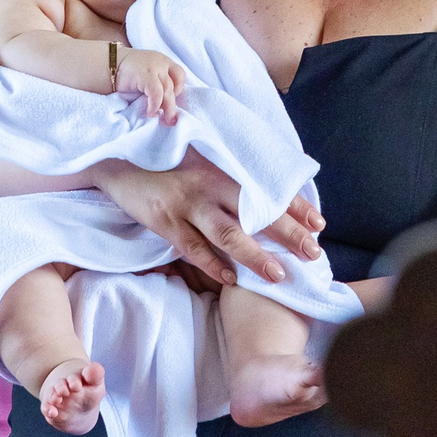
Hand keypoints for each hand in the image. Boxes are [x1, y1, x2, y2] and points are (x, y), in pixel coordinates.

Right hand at [93, 157, 323, 292]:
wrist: (118, 156)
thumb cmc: (164, 160)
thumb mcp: (200, 160)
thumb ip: (227, 176)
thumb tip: (261, 196)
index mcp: (222, 170)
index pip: (266, 190)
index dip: (295, 207)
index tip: (319, 224)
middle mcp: (209, 186)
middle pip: (255, 213)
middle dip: (287, 234)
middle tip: (313, 253)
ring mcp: (187, 205)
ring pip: (227, 234)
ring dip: (254, 256)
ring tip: (278, 275)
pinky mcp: (164, 220)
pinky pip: (192, 248)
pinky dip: (213, 265)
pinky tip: (231, 280)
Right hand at [115, 49, 187, 121]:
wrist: (109, 64)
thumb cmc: (127, 73)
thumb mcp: (147, 75)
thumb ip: (158, 84)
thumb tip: (166, 106)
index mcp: (164, 62)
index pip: (180, 76)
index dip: (178, 90)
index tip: (171, 102)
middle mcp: (162, 63)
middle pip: (174, 86)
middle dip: (173, 105)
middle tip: (172, 120)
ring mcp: (155, 68)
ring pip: (168, 91)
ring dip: (167, 108)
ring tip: (164, 120)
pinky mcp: (146, 75)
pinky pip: (157, 93)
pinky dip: (155, 104)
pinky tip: (151, 112)